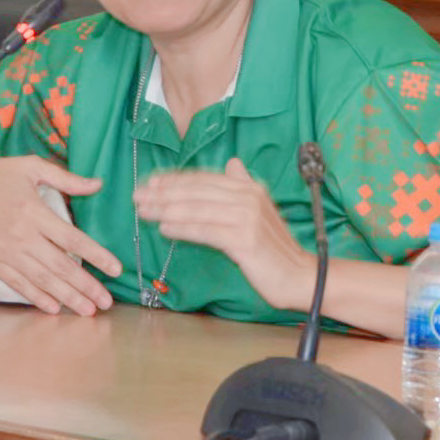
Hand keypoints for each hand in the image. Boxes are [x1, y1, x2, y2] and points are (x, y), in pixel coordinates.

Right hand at [0, 155, 120, 315]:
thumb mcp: (31, 166)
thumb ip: (65, 178)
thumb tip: (97, 184)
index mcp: (35, 212)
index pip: (73, 239)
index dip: (97, 255)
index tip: (116, 269)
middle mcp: (22, 236)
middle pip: (61, 266)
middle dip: (86, 286)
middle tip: (107, 302)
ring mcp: (7, 252)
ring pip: (42, 280)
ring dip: (67, 297)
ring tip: (88, 310)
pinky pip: (18, 285)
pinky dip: (37, 298)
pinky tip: (54, 308)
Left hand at [134, 158, 314, 310]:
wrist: (301, 276)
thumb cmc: (275, 250)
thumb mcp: (260, 212)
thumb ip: (243, 187)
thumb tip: (233, 163)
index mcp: (250, 188)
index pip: (204, 180)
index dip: (175, 180)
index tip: (150, 183)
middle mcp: (248, 197)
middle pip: (196, 192)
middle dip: (163, 193)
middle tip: (137, 196)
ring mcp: (247, 217)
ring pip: (197, 210)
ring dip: (166, 209)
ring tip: (144, 211)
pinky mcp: (245, 239)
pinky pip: (206, 231)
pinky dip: (183, 228)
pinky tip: (165, 228)